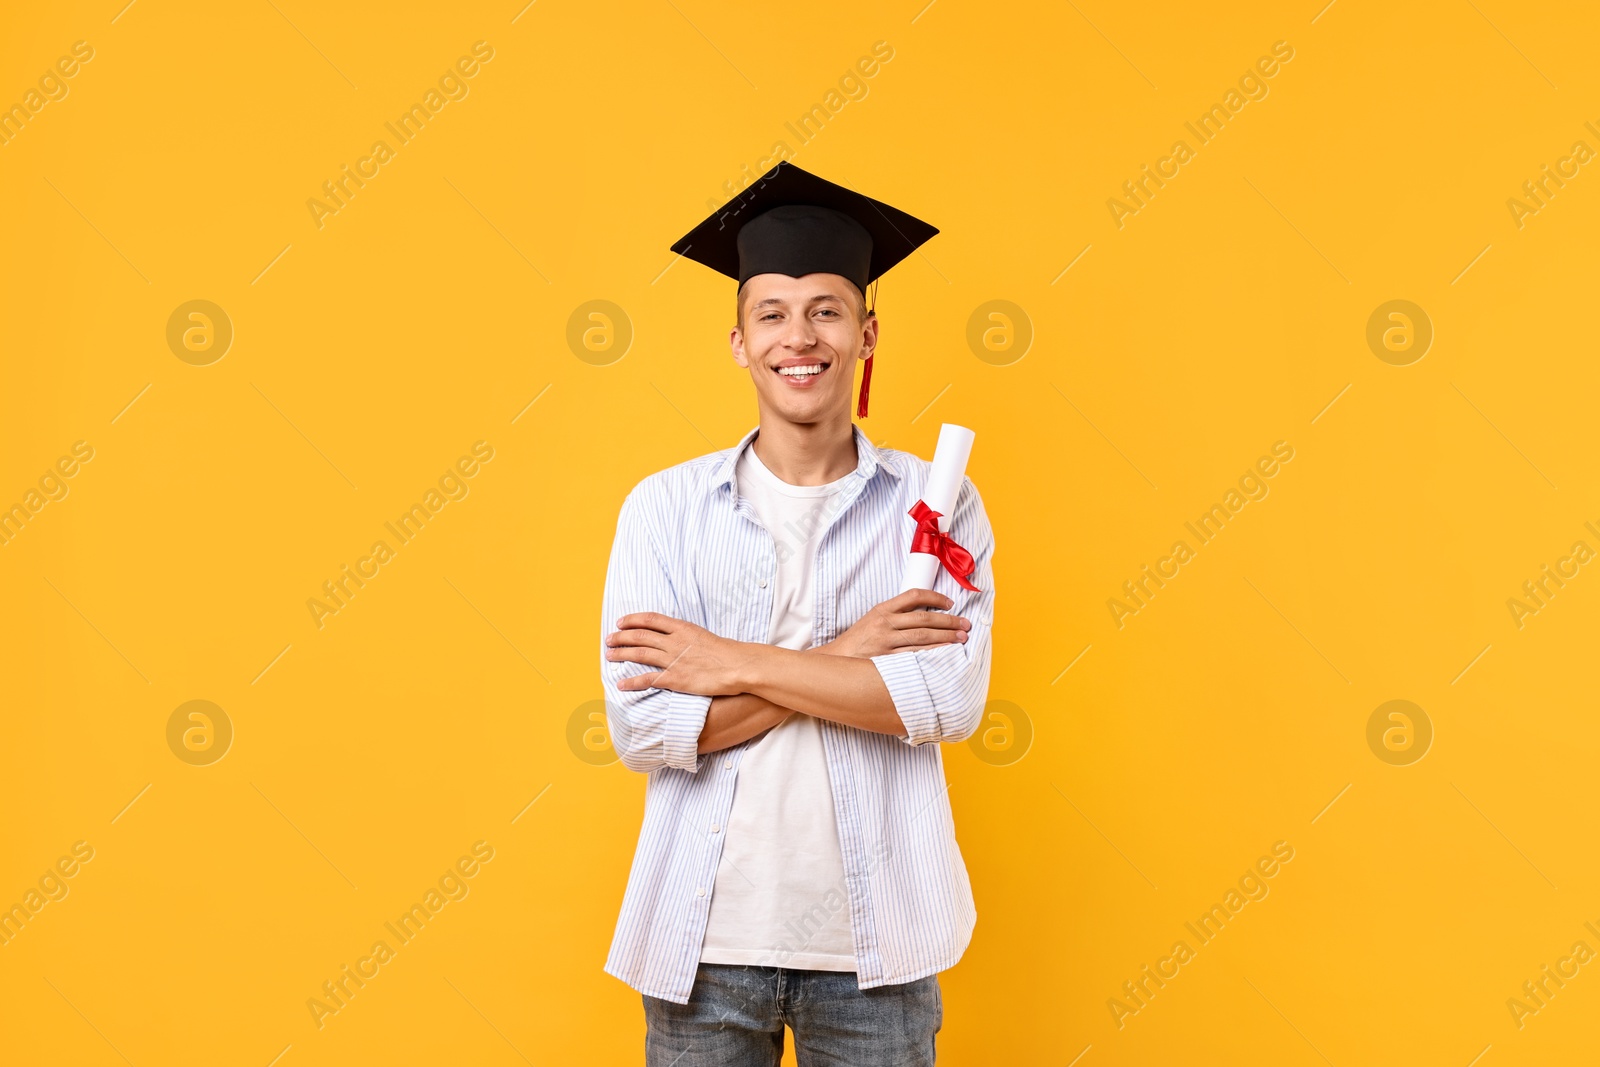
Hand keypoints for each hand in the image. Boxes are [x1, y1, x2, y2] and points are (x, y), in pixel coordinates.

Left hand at [605, 612, 750, 695]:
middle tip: (609, 639)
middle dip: (621, 636)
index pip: (651, 619)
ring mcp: (674, 660)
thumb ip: (688, 637)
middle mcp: (674, 642)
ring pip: (640, 653)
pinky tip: (621, 684)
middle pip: (640, 635)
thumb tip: (678, 638)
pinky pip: (648, 679)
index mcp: (682, 628)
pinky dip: (632, 682)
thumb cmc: (727, 653)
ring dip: (621, 654)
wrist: (738, 665)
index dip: (632, 620)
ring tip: (609, 655)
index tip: (621, 622)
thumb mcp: (704, 636)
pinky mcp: (675, 679)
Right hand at [813, 588, 969, 658]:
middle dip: (948, 621)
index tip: (950, 603)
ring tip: (961, 639)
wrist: (836, 660)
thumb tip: (926, 614)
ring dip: (945, 638)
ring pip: (922, 638)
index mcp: (882, 610)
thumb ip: (895, 615)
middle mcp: (884, 624)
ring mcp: (886, 643)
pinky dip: (932, 655)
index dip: (935, 598)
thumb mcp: (872, 620)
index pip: (914, 596)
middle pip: (924, 619)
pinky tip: (945, 655)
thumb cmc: (857, 641)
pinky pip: (915, 657)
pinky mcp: (887, 661)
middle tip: (965, 624)